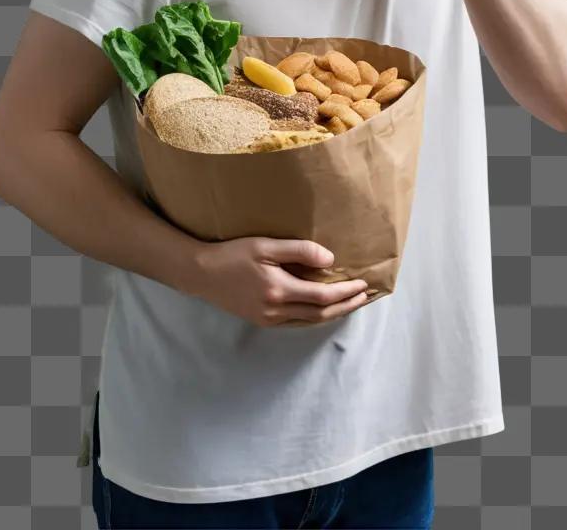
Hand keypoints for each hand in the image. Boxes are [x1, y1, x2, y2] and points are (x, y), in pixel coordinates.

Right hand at [190, 237, 369, 327]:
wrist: (201, 274)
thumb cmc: (232, 255)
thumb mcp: (265, 246)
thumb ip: (299, 251)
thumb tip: (330, 261)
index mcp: (279, 291)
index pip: (322, 296)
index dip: (345, 292)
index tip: (363, 284)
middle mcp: (276, 310)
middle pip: (321, 313)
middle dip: (346, 305)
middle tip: (365, 296)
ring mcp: (269, 319)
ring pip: (310, 320)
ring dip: (334, 312)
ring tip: (351, 302)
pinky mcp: (262, 320)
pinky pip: (297, 321)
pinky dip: (316, 315)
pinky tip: (323, 307)